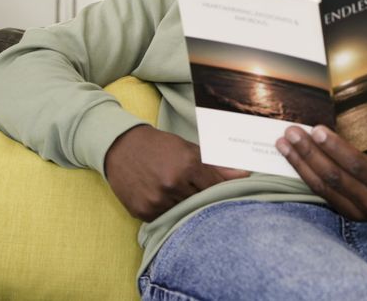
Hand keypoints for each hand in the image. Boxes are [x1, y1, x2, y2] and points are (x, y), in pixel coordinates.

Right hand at [105, 125, 249, 221]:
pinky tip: (165, 199)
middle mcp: (172, 184)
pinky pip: (165, 219)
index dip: (219, 189)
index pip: (215, 188)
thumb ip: (217, 166)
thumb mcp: (189, 150)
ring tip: (180, 195)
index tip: (221, 190)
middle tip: (199, 194)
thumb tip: (245, 175)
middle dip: (204, 199)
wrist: (121, 147)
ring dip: (186, 207)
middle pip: (201, 202)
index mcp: (188, 165)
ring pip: (184, 213)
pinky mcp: (143, 211)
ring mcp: (157, 200)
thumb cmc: (160, 146)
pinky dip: (168, 212)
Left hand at [276, 125, 366, 225]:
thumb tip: (347, 119)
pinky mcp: (348, 215)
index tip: (317, 130)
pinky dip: (306, 176)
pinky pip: (323, 194)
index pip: (356, 164)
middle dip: (309, 153)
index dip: (335, 148)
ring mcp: (357, 211)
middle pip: (334, 176)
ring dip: (300, 164)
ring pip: (323, 187)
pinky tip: (294, 161)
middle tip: (291, 133)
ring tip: (284, 145)